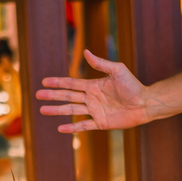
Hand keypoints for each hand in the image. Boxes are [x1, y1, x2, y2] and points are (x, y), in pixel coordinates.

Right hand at [36, 50, 153, 132]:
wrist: (144, 103)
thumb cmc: (133, 85)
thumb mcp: (117, 70)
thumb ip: (101, 63)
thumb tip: (85, 52)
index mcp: (93, 85)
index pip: (71, 84)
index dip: (58, 83)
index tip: (44, 82)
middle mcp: (91, 98)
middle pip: (67, 97)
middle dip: (52, 96)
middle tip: (37, 95)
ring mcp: (95, 111)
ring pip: (71, 110)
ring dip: (57, 111)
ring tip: (43, 110)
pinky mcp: (101, 123)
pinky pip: (83, 126)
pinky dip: (72, 127)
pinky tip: (61, 128)